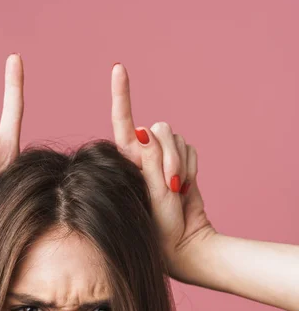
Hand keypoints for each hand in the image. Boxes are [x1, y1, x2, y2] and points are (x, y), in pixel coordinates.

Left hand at [111, 63, 215, 283]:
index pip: (122, 123)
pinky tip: (186, 186)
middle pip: (160, 129)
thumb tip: (145, 131)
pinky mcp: (179, 162)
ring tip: (179, 190)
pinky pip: (190, 147)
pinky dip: (192, 165)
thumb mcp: (151, 193)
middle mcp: (142, 156)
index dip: (121, 95)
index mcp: (125, 161)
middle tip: (172, 184)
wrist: (184, 242)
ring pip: (176, 138)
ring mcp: (161, 159)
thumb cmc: (160, 225)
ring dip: (182, 162)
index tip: (119, 68)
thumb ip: (149, 160)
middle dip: (170, 154)